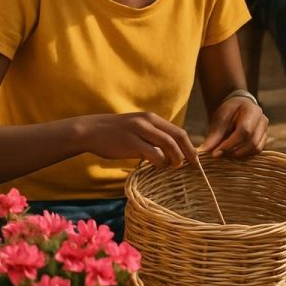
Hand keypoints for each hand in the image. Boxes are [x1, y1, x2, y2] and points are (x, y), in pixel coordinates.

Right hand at [76, 112, 197, 166]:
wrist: (90, 131)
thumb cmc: (115, 134)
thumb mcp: (137, 129)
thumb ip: (153, 137)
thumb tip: (170, 152)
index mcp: (152, 118)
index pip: (178, 131)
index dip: (190, 145)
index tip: (195, 158)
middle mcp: (148, 121)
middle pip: (178, 136)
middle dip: (188, 152)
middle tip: (193, 165)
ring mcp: (139, 130)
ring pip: (168, 144)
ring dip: (176, 157)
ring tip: (176, 166)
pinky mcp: (130, 142)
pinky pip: (152, 153)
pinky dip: (160, 161)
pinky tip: (159, 166)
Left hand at [201, 98, 268, 158]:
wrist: (239, 108)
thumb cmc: (229, 112)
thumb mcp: (219, 118)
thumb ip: (214, 134)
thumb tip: (206, 150)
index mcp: (252, 110)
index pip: (244, 130)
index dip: (229, 144)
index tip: (215, 153)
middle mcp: (263, 120)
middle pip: (251, 141)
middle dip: (233, 151)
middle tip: (218, 155)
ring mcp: (266, 130)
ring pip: (255, 148)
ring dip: (239, 154)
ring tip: (225, 154)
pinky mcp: (265, 138)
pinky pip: (257, 150)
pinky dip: (245, 154)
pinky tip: (233, 153)